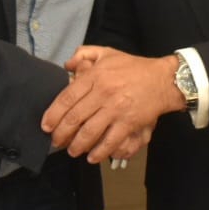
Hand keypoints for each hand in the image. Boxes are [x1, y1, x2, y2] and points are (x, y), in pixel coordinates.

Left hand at [41, 46, 182, 163]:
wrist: (163, 79)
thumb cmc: (133, 67)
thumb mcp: (107, 52)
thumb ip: (84, 53)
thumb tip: (67, 65)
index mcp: (95, 76)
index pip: (67, 97)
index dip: (53, 114)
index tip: (46, 126)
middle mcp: (103, 92)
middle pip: (74, 118)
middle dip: (61, 134)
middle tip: (56, 142)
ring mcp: (116, 109)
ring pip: (89, 132)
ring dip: (77, 145)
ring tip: (71, 151)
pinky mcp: (129, 122)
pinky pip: (110, 141)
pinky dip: (98, 152)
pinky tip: (91, 157)